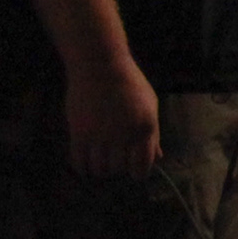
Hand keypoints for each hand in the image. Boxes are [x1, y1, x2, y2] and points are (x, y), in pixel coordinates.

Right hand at [65, 56, 162, 177]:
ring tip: (101, 163)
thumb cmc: (129, 84)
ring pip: (100, 169)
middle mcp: (124, 135)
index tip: (133, 173)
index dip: (138, 173)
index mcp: (145, 128)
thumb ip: (153, 134)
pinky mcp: (79, 133)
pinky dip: (83, 168)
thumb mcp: (150, 106)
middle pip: (120, 169)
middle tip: (115, 163)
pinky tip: (85, 166)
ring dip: (101, 170)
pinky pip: (79, 161)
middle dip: (118, 169)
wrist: (100, 65)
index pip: (143, 166)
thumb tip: (158, 158)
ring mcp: (100, 135)